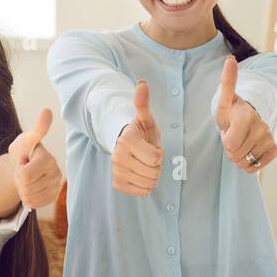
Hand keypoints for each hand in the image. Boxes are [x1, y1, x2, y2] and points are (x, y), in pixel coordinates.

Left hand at [7, 108, 61, 208]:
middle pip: (25, 188)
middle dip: (18, 180)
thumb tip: (47, 110)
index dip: (18, 170)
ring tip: (26, 178)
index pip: (24, 175)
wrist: (24, 166)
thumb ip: (36, 129)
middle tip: (23, 170)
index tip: (24, 161)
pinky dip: (28, 199)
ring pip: (29, 198)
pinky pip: (34, 204)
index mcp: (48, 159)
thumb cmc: (23, 151)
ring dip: (22, 190)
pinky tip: (31, 187)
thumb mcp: (25, 140)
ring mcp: (56, 186)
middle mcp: (56, 173)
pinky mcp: (53, 197)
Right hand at [112, 80, 161, 196]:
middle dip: (156, 165)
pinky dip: (145, 185)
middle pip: (154, 172)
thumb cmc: (140, 132)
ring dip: (152, 176)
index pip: (156, 158)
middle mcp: (118, 158)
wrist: (124, 145)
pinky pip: (142, 192)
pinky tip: (140, 174)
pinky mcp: (118, 184)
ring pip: (149, 184)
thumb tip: (142, 84)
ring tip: (145, 164)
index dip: (159, 153)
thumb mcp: (145, 118)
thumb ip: (143, 103)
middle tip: (149, 156)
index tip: (152, 146)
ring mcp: (117, 172)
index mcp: (127, 141)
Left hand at [215, 55, 276, 171]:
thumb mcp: (225, 100)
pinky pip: (258, 166)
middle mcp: (261, 127)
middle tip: (234, 135)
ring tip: (241, 141)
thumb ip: (227, 82)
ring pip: (245, 162)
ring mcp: (269, 138)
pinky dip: (251, 163)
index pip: (230, 145)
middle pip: (235, 155)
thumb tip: (230, 59)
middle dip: (230, 148)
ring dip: (239, 156)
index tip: (228, 130)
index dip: (225, 140)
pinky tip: (250, 150)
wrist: (251, 118)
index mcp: (247, 116)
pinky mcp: (274, 149)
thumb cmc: (233, 111)